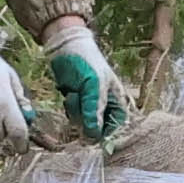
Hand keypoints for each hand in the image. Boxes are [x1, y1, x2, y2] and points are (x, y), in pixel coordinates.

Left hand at [35, 16, 123, 138]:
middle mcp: (105, 104)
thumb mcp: (93, 86)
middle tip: (82, 103)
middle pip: (98, 127)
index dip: (108, 132)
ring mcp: (89, 104)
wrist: (66, 48)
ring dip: (76, 110)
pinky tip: (69, 93)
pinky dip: (70, 107)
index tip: (94, 134)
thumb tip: (94, 135)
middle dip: (88, 118)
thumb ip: (94, 110)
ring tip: (75, 93)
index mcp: (117, 99)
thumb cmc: (86, 62)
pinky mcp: (76, 103)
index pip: (117, 125)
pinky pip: (73, 115)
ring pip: (84, 122)